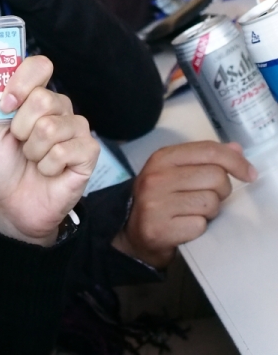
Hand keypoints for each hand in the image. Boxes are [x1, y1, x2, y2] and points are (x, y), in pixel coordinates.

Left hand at [0, 55, 98, 244]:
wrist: (7, 205)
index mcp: (33, 94)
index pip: (39, 66)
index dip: (21, 82)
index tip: (6, 105)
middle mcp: (58, 106)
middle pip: (43, 99)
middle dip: (21, 127)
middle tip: (18, 143)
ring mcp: (75, 128)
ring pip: (52, 127)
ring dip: (33, 150)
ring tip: (32, 159)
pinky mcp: (88, 152)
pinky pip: (65, 151)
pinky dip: (48, 166)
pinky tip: (47, 171)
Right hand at [112, 141, 256, 268]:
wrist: (132, 233)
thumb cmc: (160, 199)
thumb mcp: (176, 171)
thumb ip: (204, 158)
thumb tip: (237, 149)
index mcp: (162, 157)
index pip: (208, 151)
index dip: (236, 161)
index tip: (249, 174)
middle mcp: (157, 177)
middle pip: (215, 177)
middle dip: (221, 191)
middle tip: (209, 197)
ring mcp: (156, 203)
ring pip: (211, 203)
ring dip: (210, 211)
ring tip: (194, 212)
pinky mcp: (160, 229)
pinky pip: (200, 225)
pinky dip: (199, 228)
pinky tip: (186, 226)